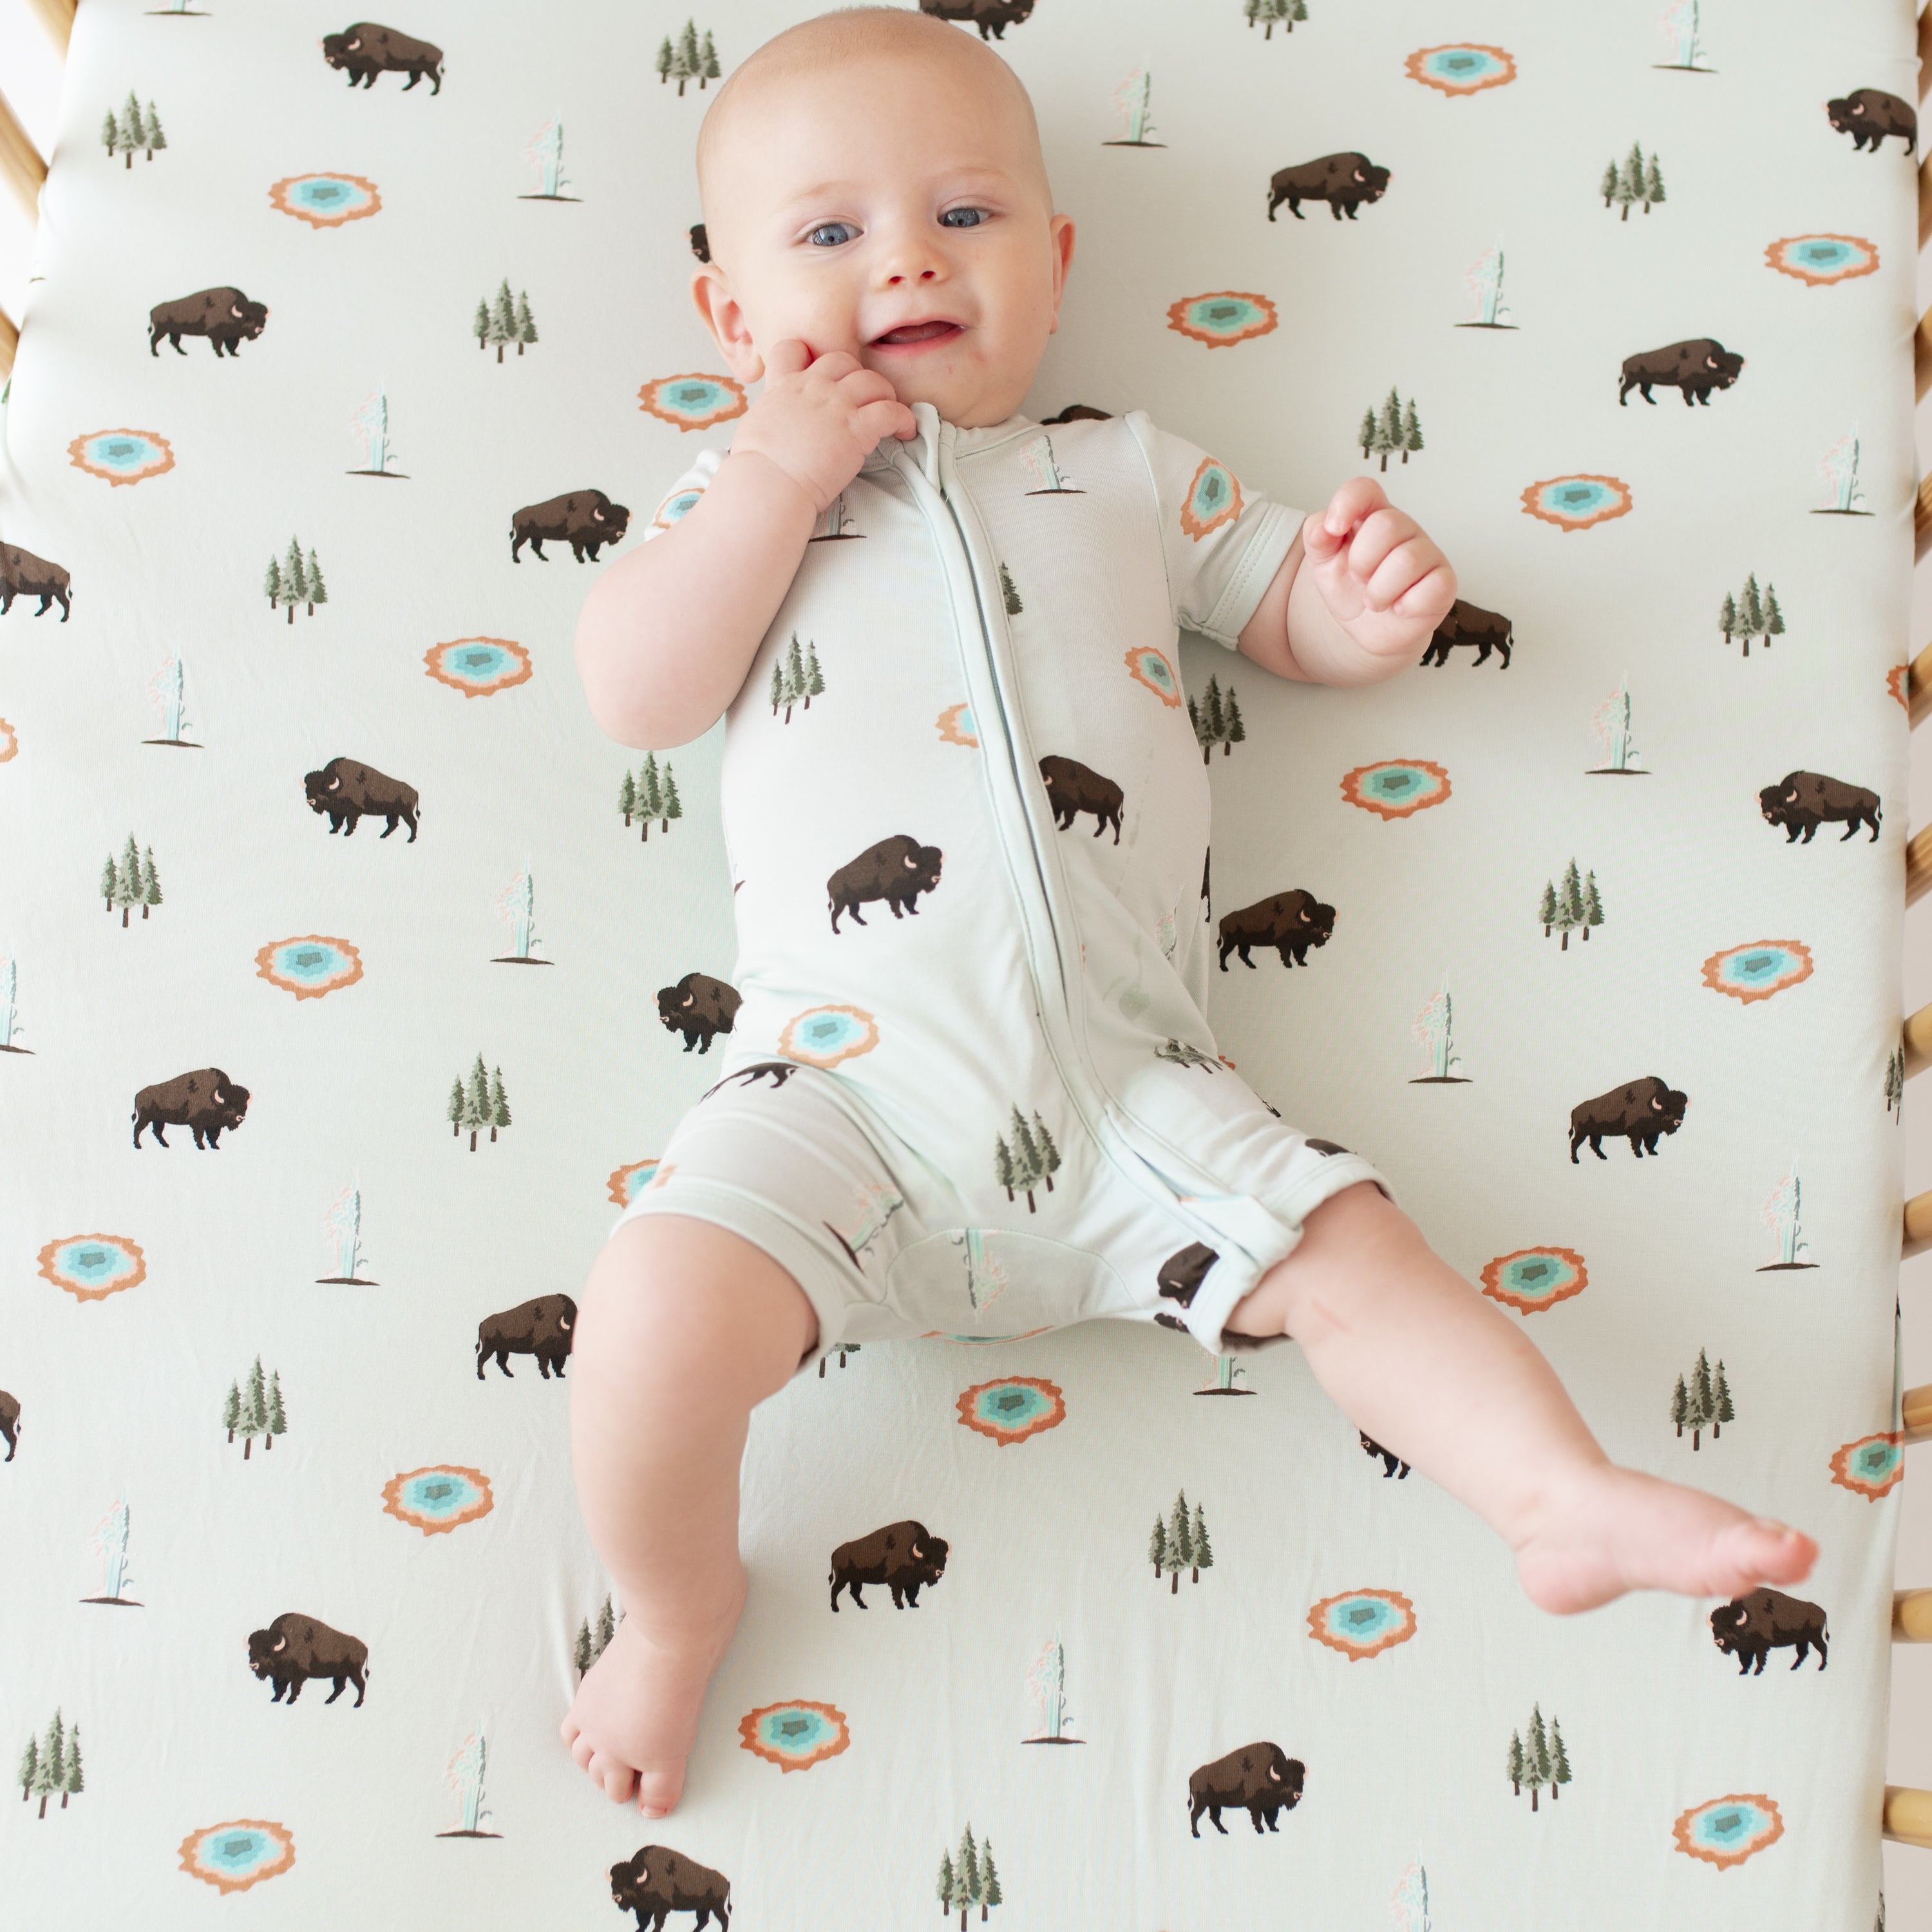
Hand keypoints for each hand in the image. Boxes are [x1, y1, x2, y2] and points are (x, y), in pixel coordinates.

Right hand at [728, 339, 918, 514]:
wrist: (767, 483)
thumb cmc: (756, 468)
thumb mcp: (754, 428)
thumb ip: (770, 416)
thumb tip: (773, 427)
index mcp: (783, 386)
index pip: (794, 349)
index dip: (810, 357)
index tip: (820, 373)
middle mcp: (811, 387)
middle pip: (843, 360)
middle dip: (857, 375)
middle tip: (864, 398)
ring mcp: (836, 405)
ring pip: (873, 380)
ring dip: (885, 394)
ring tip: (890, 413)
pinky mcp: (856, 428)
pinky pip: (891, 411)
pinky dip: (904, 419)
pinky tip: (905, 431)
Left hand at [1298, 478, 1455, 661]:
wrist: (1367, 630)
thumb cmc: (1350, 590)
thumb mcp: (1324, 563)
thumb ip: (1317, 538)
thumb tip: (1323, 527)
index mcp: (1373, 516)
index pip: (1365, 489)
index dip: (1347, 503)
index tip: (1334, 529)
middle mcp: (1404, 529)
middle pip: (1387, 524)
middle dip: (1361, 561)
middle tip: (1360, 580)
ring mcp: (1428, 554)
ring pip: (1407, 559)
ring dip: (1379, 591)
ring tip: (1376, 601)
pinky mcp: (1444, 582)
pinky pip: (1433, 587)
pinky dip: (1407, 605)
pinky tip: (1400, 609)